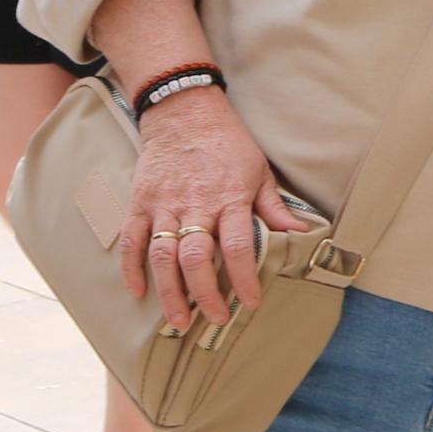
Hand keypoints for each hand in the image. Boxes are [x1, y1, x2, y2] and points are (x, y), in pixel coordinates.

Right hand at [119, 88, 315, 329]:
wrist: (184, 110)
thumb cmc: (226, 142)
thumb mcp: (258, 171)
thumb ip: (274, 207)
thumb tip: (301, 234)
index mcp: (229, 199)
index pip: (238, 247)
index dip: (245, 279)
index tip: (251, 303)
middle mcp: (195, 205)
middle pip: (196, 258)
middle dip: (205, 295)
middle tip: (215, 319)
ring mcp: (164, 205)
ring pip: (162, 256)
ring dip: (169, 293)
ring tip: (179, 321)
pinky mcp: (140, 202)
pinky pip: (131, 240)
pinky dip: (131, 268)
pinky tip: (138, 291)